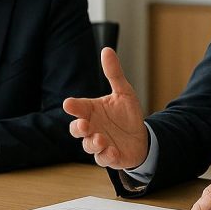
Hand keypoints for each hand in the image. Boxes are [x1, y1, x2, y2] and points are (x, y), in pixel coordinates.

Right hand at [63, 48, 149, 168]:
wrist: (141, 137)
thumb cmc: (127, 114)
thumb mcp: (124, 92)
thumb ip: (114, 73)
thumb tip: (106, 50)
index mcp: (91, 111)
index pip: (77, 108)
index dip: (73, 106)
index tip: (69, 104)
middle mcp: (91, 127)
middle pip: (76, 129)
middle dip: (78, 128)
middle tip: (84, 125)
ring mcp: (98, 143)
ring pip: (88, 146)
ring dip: (93, 143)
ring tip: (101, 139)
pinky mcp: (108, 156)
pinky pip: (103, 159)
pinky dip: (106, 156)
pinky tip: (113, 151)